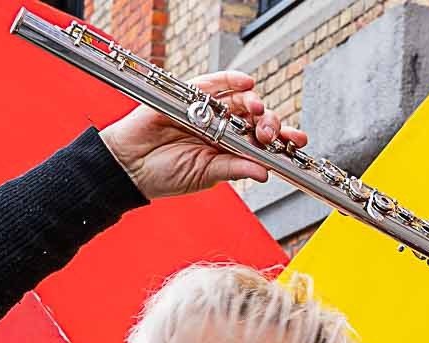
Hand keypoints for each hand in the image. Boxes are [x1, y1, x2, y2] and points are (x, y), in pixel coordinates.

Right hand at [99, 72, 306, 199]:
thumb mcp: (206, 175)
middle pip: (255, 119)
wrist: (130, 167)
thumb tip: (264, 171)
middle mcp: (222, 127)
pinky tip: (246, 83)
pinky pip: (213, 83)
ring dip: (254, 103)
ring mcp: (206, 110)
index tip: (298, 141)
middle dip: (269, 123)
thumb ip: (234, 169)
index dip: (282, 139)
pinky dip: (230, 80)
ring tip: (258, 111)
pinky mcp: (188, 96)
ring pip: (239, 100)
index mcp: (230, 148)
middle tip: (270, 134)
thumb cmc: (165, 174)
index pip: (262, 141)